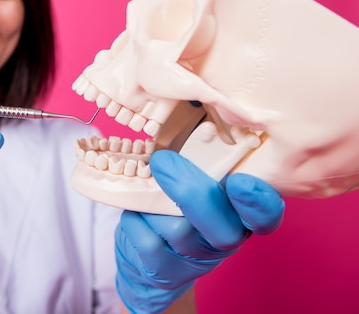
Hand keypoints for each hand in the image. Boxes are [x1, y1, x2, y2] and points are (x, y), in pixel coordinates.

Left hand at [115, 149, 284, 312]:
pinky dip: (135, 220)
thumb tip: (201, 130)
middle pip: (223, 228)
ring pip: (177, 230)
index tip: (240, 181)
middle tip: (163, 161)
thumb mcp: (196, 183)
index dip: (258, 202)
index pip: (265, 216)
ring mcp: (194, 259)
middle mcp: (224, 239)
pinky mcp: (165, 270)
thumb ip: (204, 164)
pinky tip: (135, 212)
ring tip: (145, 191)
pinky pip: (148, 241)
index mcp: (239, 215)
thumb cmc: (175, 209)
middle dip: (192, 192)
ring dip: (153, 203)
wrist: (151, 263)